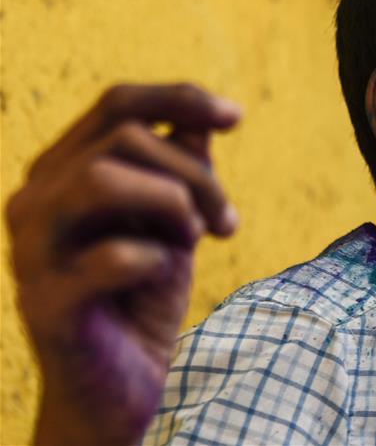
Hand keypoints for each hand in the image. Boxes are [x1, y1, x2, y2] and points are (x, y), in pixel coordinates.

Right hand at [6, 83, 241, 445]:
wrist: (123, 385)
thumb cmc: (145, 295)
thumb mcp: (175, 222)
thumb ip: (182, 169)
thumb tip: (203, 118)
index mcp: (64, 172)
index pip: (116, 104)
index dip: (179, 98)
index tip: (237, 118)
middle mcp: (35, 201)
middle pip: (122, 137)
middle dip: (196, 173)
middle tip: (228, 222)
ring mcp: (32, 253)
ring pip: (98, 178)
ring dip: (172, 200)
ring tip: (198, 237)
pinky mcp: (46, 305)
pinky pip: (109, 256)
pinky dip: (154, 258)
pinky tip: (161, 275)